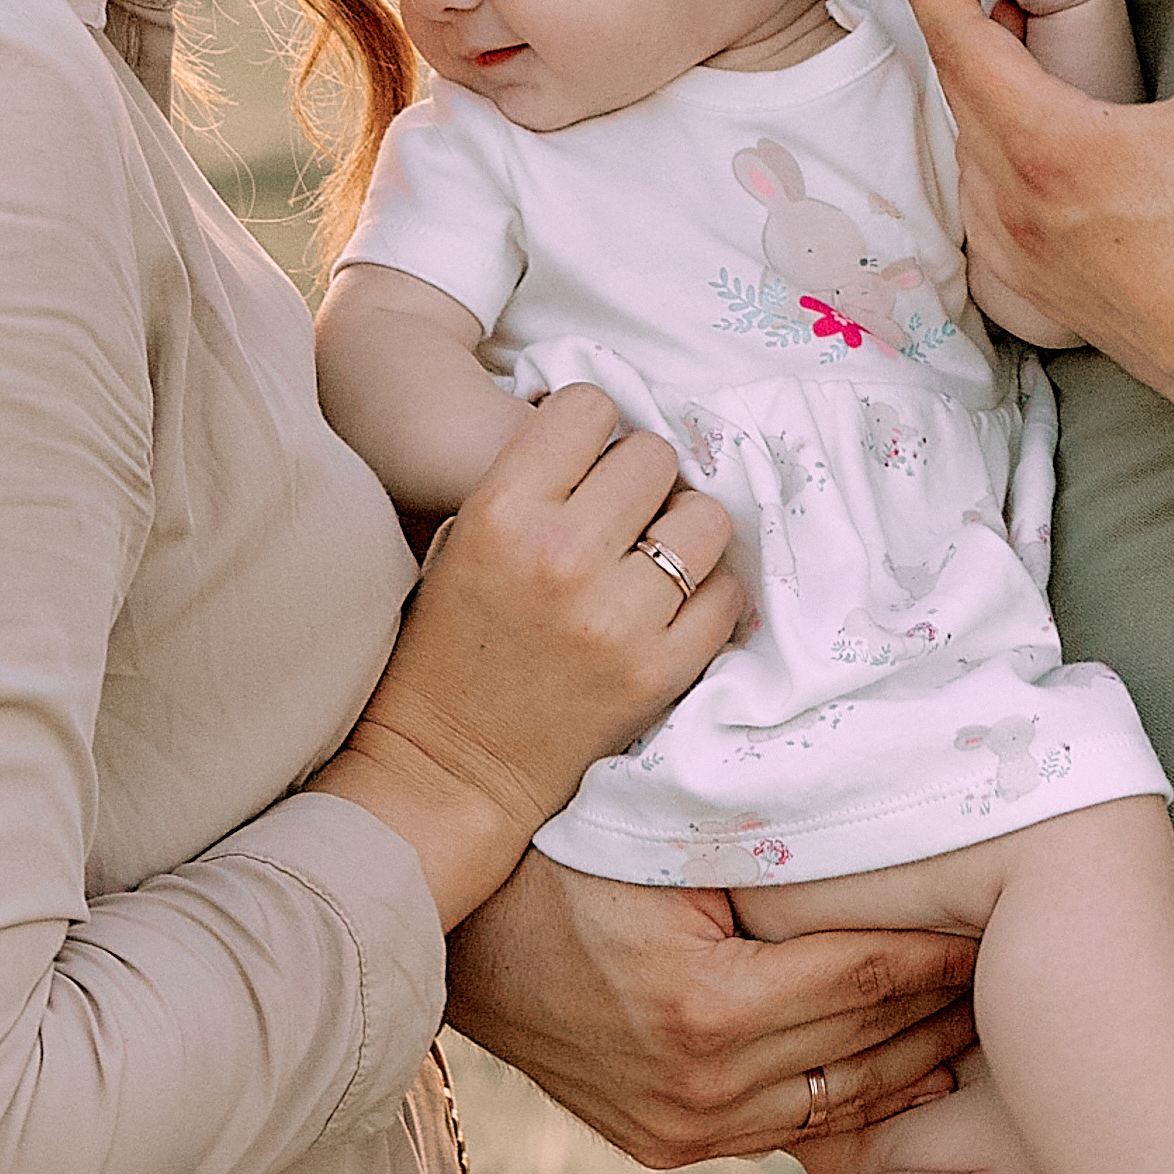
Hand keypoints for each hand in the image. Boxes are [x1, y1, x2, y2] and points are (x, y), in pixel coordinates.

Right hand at [320, 386, 739, 926]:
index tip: (590, 460)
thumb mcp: (462, 538)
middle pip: (654, 456)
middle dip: (642, 479)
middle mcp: (561, 556)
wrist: (449, 766)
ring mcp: (616, 619)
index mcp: (501, 511)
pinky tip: (670, 606)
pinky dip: (707, 594)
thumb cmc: (451, 643)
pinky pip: (724, 595)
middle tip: (625, 512)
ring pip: (705, 519)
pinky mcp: (658, 673)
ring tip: (655, 556)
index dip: (594, 428)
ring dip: (685, 531)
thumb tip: (615, 435)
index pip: (589, 406)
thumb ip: (534, 481)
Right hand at [446, 853, 976, 1169]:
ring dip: (916, 1059)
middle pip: (867, 1048)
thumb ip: (761, 830)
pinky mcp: (664, 1145)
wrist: (440, 934)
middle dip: (947, 1005)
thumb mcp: (653, 830)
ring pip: (840, 1101)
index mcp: (703, 1007)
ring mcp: (679, 1128)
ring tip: (981, 1015)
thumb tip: (881, 786)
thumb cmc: (552, 850)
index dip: (938, 944)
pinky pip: (788, 1125)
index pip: (864, 977)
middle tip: (1017, 962)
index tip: (998, 909)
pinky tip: (908, 1063)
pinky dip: (853, 1093)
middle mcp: (698, 1088)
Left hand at [898, 0, 1173, 454]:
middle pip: (960, 95)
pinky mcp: (1040, 300)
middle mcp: (1012, 204)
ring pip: (972, 158)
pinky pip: (988, 220)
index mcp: (1046, 143)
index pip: (959, 39)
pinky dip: (995, 171)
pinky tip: (1033, 160)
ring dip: (983, 102)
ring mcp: (1021, 260)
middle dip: (964, 29)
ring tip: (1016, 57)